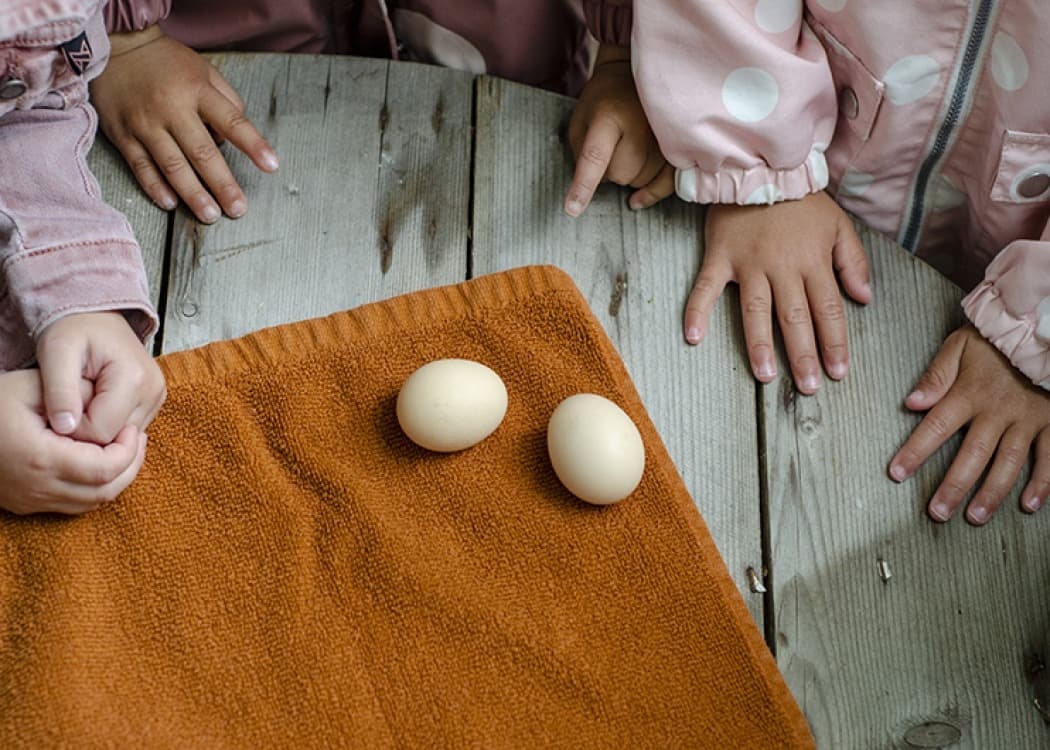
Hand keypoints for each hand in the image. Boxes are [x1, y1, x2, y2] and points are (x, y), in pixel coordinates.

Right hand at [0, 370, 146, 514]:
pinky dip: (95, 487)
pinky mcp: (26, 504)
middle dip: (130, 466)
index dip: (128, 451)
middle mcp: (38, 488)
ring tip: (125, 448)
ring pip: (92, 503)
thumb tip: (110, 402)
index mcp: (41, 458)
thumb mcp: (31, 386)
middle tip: (137, 439)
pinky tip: (101, 461)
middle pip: (105, 492)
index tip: (132, 428)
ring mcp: (31, 501)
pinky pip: (74, 505)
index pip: (105, 469)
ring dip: (116, 479)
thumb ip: (74, 393)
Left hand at [36, 312, 165, 444]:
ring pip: (122, 438)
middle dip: (85, 428)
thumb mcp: (56, 352)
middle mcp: (153, 391)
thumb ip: (59, 391)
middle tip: (67, 403)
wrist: (94, 317)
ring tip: (81, 400)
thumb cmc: (74, 329)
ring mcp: (156, 398)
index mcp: (134, 379)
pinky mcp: (153, 402)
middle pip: (115, 438)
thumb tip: (65, 428)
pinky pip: (127, 430)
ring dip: (96, 426)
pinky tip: (94, 403)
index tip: (58, 406)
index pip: (100, 431)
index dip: (72, 427)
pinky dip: (107, 423)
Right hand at [91, 25, 278, 222]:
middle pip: (202, 153)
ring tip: (211, 215)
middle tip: (238, 209)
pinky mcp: (122, 134)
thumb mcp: (204, 71)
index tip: (271, 166)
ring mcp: (145, 123)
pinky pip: (140, 166)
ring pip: (172, 165)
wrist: (116, 46)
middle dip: (222, 184)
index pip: (232, 121)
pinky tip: (171, 204)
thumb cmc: (167, 64)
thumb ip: (226, 102)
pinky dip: (155, 187)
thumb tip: (234, 139)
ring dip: (193, 193)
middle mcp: (172, 109)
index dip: (253, 144)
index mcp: (198, 91)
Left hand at [563, 44, 673, 216]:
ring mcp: (663, 135)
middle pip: (620, 175)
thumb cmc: (603, 101)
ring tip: (628, 151)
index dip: (583, 186)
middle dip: (609, 172)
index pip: (594, 157)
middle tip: (610, 150)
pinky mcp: (678, 144)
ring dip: (630, 176)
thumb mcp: (581, 120)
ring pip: (641, 181)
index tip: (571, 209)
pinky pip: (665, 183)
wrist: (636, 75)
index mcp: (608, 116)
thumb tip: (595, 185)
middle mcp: (640, 125)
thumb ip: (581, 152)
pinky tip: (638, 199)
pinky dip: (651, 193)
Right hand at [686, 191, 872, 393]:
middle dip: (803, 355)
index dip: (834, 343)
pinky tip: (693, 337)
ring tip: (764, 376)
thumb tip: (863, 298)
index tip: (838, 372)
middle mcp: (782, 267)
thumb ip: (852, 261)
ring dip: (759, 345)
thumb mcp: (838, 224)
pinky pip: (706, 288)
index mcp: (812, 261)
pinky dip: (697, 311)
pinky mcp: (719, 257)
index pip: (827, 310)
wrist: (761, 165)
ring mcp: (748, 264)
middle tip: (807, 387)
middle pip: (795, 318)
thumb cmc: (801, 199)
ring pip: (756, 311)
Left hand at [888, 325, 1049, 524]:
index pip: (936, 427)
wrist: (1044, 329)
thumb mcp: (961, 346)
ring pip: (1009, 462)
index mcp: (970, 393)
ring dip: (992, 493)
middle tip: (937, 513)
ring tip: (974, 517)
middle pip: (973, 455)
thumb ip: (936, 375)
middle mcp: (998, 411)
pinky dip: (1043, 483)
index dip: (915, 451)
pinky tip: (1029, 506)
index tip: (896, 473)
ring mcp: (1028, 419)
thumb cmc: (998, 340)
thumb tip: (911, 403)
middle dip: (954, 486)